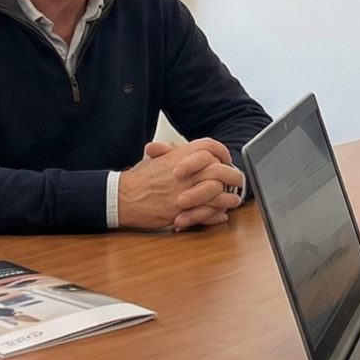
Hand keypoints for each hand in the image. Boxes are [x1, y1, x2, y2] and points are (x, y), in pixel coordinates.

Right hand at [119, 138, 244, 230]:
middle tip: (237, 181)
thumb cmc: (137, 180)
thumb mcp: (155, 160)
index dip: (222, 152)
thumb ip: (171, 153)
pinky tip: (222, 213)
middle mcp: (184, 171)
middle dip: (233, 175)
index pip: (210, 147)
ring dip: (229, 196)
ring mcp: (184, 190)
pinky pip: (207, 210)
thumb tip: (179, 148)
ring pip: (217, 191)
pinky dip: (218, 212)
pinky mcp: (181, 209)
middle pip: (219, 168)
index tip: (226, 160)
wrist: (121, 197)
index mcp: (179, 156)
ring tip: (233, 199)